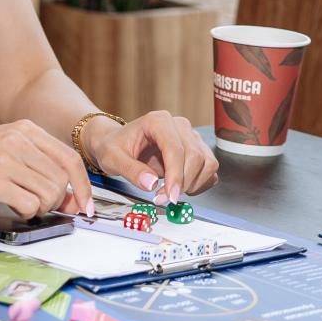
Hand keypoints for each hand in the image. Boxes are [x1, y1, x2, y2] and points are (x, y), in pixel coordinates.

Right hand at [0, 121, 93, 218]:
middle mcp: (17, 140)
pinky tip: (9, 205)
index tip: (84, 206)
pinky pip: (29, 205)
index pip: (70, 159)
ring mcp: (3, 159)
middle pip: (61, 181)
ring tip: (19, 203)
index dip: (83, 187)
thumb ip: (36, 164)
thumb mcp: (3, 147)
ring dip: (39, 208)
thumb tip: (72, 197)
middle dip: (55, 201)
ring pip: (48, 195)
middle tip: (37, 206)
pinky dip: (25, 213)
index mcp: (24, 129)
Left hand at [86, 110, 219, 201]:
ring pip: (207, 163)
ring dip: (192, 184)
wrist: (116, 144)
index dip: (176, 175)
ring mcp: (191, 137)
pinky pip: (210, 169)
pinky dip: (199, 183)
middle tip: (163, 199)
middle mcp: (179, 126)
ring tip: (168, 193)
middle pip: (195, 157)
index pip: (175, 149)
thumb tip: (152, 184)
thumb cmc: (114, 147)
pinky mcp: (198, 149)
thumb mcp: (112, 158)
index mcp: (158, 121)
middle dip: (182, 183)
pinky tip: (179, 187)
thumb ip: (130, 170)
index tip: (170, 196)